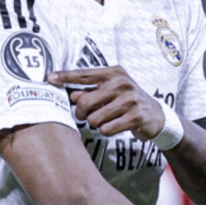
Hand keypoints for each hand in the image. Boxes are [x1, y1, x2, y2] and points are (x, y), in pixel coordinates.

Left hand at [47, 66, 163, 140]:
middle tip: (84, 116)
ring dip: (95, 123)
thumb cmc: (127, 100)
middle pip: (85, 102)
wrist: (156, 115)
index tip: (49, 78)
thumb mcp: (110, 91)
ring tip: (104, 120)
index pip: (84, 74)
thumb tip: (72, 96)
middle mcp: (122, 83)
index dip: (65, 76)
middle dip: (81, 113)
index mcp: (114, 73)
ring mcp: (130, 99)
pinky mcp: (136, 116)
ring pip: (95, 118)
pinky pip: (107, 129)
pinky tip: (113, 126)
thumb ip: (90, 92)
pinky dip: (106, 131)